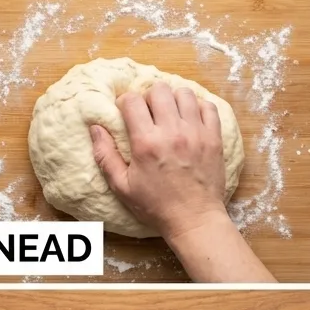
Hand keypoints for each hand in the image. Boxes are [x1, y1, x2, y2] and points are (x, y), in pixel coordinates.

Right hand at [89, 82, 227, 242]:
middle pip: (159, 90)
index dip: (125, 102)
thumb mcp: (122, 187)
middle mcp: (172, 131)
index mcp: (146, 143)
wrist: (193, 219)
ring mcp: (195, 132)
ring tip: (170, 115)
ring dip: (173, 100)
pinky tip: (189, 120)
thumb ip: (106, 156)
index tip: (126, 112)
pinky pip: (207, 105)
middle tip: (148, 113)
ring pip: (183, 93)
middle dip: (149, 97)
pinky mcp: (213, 136)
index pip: (133, 101)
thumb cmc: (155, 206)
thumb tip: (95, 128)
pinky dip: (197, 107)